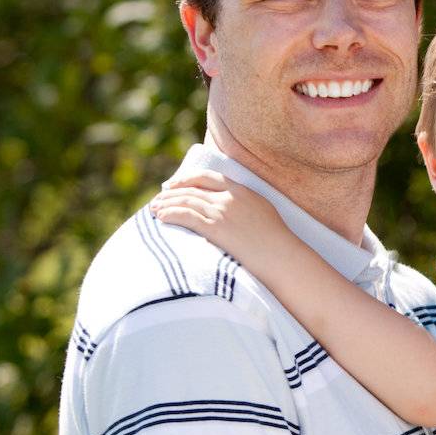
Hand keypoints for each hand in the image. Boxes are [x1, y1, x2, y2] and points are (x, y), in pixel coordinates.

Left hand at [150, 170, 285, 258]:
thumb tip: (232, 207)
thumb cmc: (277, 241)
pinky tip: (161, 218)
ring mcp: (222, 212)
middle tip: (158, 199)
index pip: (207, 177)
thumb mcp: (263, 212)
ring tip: (154, 209)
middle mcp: (229, 198)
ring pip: (186, 201)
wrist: (281, 256)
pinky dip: (171, 214)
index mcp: (242, 191)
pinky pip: (186, 216)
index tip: (174, 185)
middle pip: (192, 188)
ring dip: (166, 204)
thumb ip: (246, 204)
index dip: (187, 179)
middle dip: (171, 192)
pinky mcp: (215, 228)